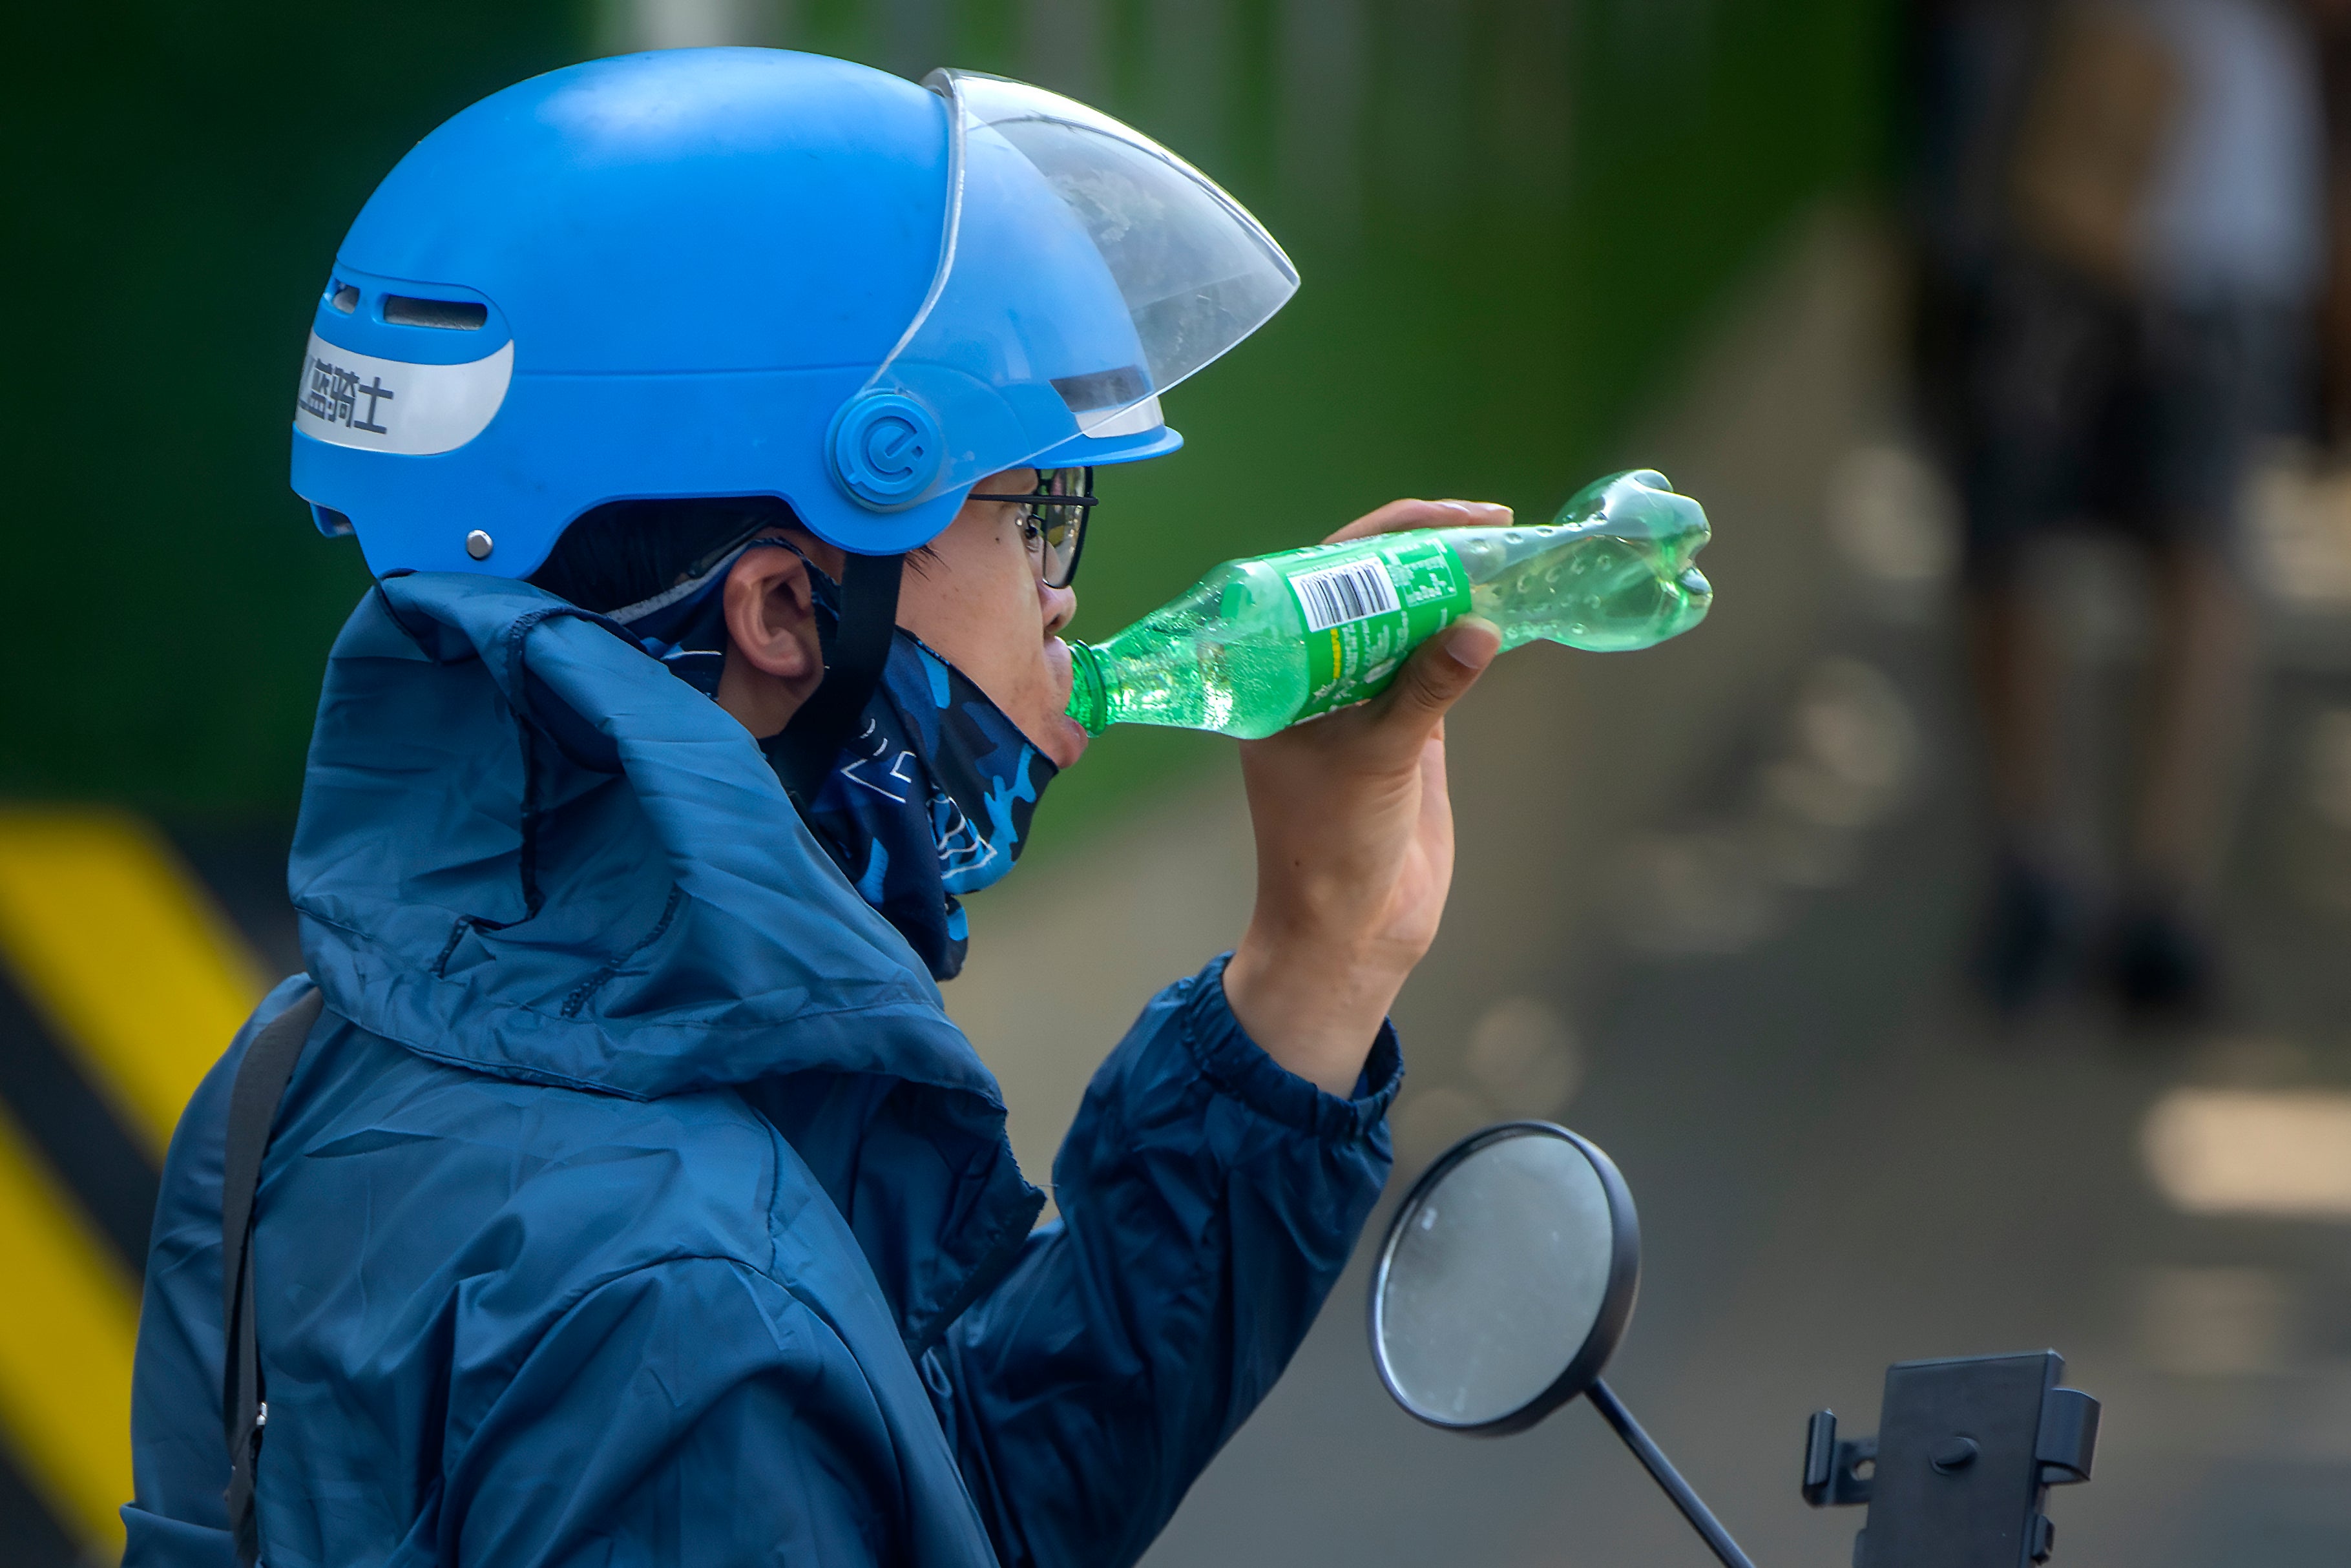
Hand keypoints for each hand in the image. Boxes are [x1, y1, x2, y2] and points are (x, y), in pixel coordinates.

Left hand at [1222, 499, 1508, 1092]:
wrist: (1351, 931)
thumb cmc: (1330, 849)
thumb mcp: (1375, 761)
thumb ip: (1425, 694)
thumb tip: (1479, 628)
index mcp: (1277, 667)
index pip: (1327, 572)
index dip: (1393, 535)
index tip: (1456, 521)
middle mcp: (1315, 670)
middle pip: (1374, 584)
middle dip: (1432, 552)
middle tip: (1497, 528)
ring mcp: (1362, 695)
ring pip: (1411, 619)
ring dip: (1459, 590)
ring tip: (1515, 556)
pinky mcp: (1405, 725)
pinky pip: (1438, 662)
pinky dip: (1472, 636)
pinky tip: (1511, 609)